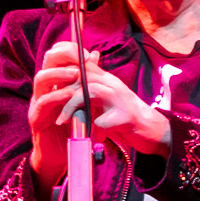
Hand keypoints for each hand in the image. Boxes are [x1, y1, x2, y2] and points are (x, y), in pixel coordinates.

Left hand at [26, 43, 172, 191]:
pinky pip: (103, 121)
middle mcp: (113, 85)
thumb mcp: (107, 98)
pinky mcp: (126, 118)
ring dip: (72, 106)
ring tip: (61, 121)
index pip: (83, 63)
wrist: (152, 131)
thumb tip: (76, 76)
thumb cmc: (125, 116)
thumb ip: (92, 86)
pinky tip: (89, 137)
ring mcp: (120, 100)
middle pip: (83, 76)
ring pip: (90, 92)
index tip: (47, 80)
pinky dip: (93, 129)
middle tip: (48, 104)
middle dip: (62, 90)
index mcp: (107, 80)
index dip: (64, 67)